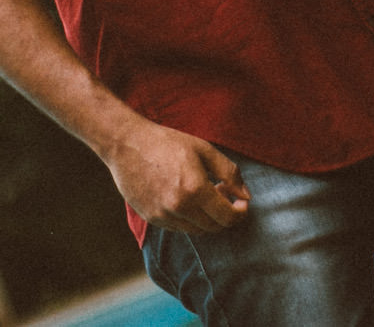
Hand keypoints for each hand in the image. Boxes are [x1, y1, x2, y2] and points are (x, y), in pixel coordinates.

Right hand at [103, 118, 251, 234]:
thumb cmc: (167, 143)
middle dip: (225, 214)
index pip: (227, 217)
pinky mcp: (151, 219)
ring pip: (197, 230)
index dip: (240, 213)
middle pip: (214, 227)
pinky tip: (187, 198)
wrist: (127, 144)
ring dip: (207, 218)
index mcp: (195, 189)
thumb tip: (246, 196)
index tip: (241, 203)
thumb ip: (229, 172)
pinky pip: (179, 228)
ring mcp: (163, 215)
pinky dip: (190, 219)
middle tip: (223, 193)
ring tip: (205, 194)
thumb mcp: (204, 150)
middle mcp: (179, 207)